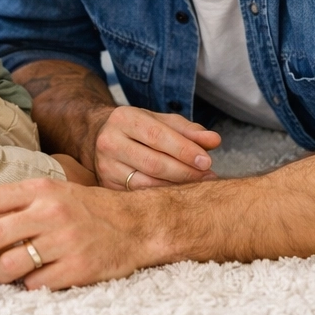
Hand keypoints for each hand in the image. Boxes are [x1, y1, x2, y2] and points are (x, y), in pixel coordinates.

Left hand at [0, 178, 153, 289]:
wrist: (137, 225)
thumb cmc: (86, 210)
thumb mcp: (52, 194)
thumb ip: (17, 205)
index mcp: (40, 190)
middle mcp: (51, 213)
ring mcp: (65, 241)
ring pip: (11, 265)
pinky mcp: (78, 269)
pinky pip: (37, 284)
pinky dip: (27, 286)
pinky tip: (32, 280)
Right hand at [91, 105, 220, 188]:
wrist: (100, 137)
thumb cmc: (139, 129)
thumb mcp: (162, 122)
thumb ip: (189, 131)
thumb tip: (214, 140)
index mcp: (124, 118)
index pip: (157, 136)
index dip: (184, 150)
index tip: (206, 161)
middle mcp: (110, 141)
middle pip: (153, 163)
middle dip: (185, 171)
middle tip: (208, 176)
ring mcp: (106, 166)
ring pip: (146, 183)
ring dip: (176, 187)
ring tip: (198, 186)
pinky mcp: (106, 186)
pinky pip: (139, 195)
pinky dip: (162, 196)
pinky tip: (178, 194)